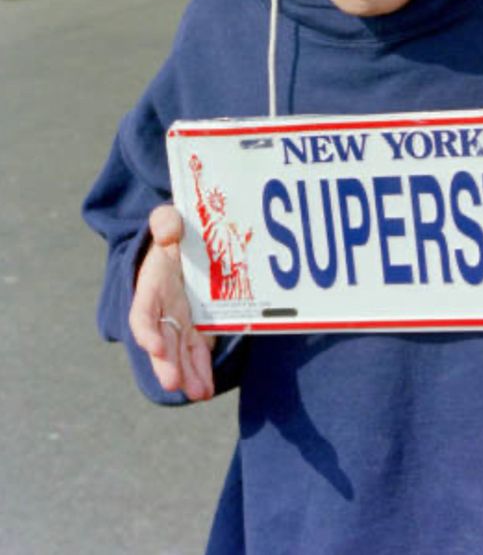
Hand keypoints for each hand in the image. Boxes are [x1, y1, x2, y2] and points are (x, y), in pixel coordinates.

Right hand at [128, 204, 214, 401]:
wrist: (183, 243)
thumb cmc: (174, 232)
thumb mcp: (169, 220)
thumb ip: (165, 221)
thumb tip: (169, 229)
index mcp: (152, 284)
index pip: (143, 311)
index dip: (146, 329)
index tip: (153, 345)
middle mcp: (161, 308)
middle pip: (160, 340)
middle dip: (166, 363)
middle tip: (174, 383)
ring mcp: (178, 320)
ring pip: (179, 352)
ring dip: (187, 374)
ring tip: (198, 394)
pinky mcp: (195, 326)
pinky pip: (197, 351)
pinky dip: (201, 370)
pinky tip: (207, 390)